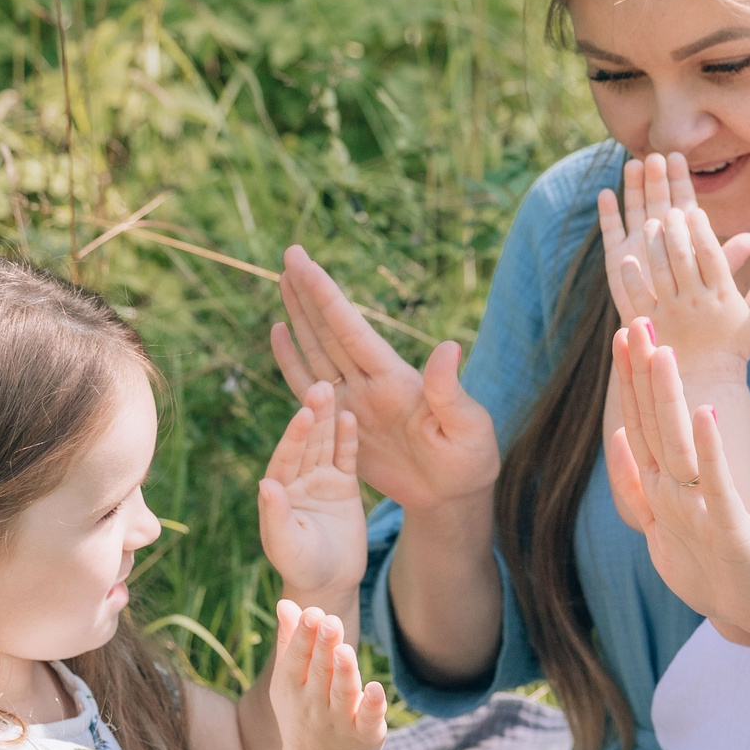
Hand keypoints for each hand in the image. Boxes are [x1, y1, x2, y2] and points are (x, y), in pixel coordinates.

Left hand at [257, 382, 365, 597]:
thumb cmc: (302, 567)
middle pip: (306, 443)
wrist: (329, 583)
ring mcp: (320, 480)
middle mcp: (297, 479)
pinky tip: (350, 416)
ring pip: (324, 444)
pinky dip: (347, 439)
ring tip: (332, 390)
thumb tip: (265, 483)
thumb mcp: (287, 545)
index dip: (294, 436)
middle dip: (312, 416)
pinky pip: (345, 457)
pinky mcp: (343, 486)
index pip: (286, 457)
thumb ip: (277, 515)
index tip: (303, 414)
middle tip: (320, 387)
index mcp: (278, 490)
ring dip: (327, 418)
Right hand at [268, 602, 387, 749]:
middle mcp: (314, 704)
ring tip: (345, 650)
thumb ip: (290, 641)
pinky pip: (368, 720)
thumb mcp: (289, 681)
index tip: (313, 613)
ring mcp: (339, 722)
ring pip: (343, 694)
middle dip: (324, 647)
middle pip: (320, 672)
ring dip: (344, 673)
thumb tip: (286, 603)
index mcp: (293, 687)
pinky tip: (376, 688)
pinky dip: (372, 706)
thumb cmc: (303, 711)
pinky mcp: (365, 736)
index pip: (297, 659)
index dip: (304, 636)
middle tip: (330, 621)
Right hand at [273, 245, 498, 511]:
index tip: (305, 262)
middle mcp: (370, 381)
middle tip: (289, 253)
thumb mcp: (468, 426)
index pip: (351, 330)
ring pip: (317, 350)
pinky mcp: (340, 424)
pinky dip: (292, 360)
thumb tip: (448, 346)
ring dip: (299, 316)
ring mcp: (354, 400)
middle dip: (309, 293)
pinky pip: (309, 388)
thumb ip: (449, 391)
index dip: (326, 296)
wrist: (453, 496)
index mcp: (394, 378)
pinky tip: (280, 332)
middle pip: (330, 330)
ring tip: (283, 280)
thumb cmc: (469, 460)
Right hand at [595, 155, 749, 331]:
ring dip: (633, 188)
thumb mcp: (718, 283)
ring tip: (634, 167)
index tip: (679, 158)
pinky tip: (607, 194)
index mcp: (685, 239)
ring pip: (635, 210)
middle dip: (656, 180)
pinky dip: (609, 214)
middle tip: (655, 157)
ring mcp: (637, 246)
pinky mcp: (617, 259)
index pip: (682, 202)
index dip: (680, 181)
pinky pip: (612, 232)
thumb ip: (729, 259)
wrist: (672, 338)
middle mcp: (660, 237)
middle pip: (657, 201)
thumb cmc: (700, 312)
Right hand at [605, 321, 749, 648]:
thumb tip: (618, 435)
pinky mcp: (727, 532)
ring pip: (674, 447)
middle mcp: (670, 500)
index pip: (641, 425)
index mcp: (660, 494)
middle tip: (635, 323)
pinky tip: (706, 412)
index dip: (631, 380)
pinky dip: (709, 450)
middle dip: (642, 376)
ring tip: (662, 353)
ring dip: (666, 398)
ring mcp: (694, 515)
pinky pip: (717, 485)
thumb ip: (638, 482)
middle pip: (651, 427)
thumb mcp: (669, 523)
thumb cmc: (721, 568)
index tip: (627, 334)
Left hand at [612, 201, 749, 378]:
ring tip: (650, 224)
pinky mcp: (650, 325)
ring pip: (660, 270)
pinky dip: (631, 277)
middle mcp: (695, 301)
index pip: (711, 254)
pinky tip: (628, 260)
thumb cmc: (732, 350)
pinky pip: (637, 296)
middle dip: (675, 229)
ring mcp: (671, 312)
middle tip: (669, 211)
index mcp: (721, 295)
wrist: (707, 382)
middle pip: (683, 256)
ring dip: (653, 244)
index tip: (695, 212)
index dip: (702, 230)